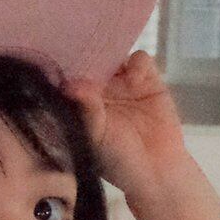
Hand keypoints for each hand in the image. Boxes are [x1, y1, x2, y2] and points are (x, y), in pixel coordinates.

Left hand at [64, 51, 187, 197]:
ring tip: (112, 69)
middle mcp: (102, 90)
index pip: (72, 75)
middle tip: (87, 48)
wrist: (155, 171)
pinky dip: (136, 63)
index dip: (68, 66)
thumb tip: (71, 85)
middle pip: (93, 60)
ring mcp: (124, 83)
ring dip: (112, 55)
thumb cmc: (119, 160)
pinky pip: (140, 60)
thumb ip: (86, 111)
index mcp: (83, 103)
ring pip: (115, 55)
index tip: (63, 56)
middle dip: (90, 53)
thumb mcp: (97, 138)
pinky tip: (134, 79)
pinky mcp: (148, 80)